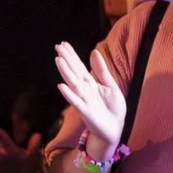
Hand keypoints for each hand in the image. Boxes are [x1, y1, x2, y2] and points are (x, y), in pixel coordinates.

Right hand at [53, 40, 126, 156]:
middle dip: (66, 60)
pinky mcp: (86, 112)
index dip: (72, 55)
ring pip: (73, 84)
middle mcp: (84, 90)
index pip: (79, 67)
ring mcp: (84, 100)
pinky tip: (61, 86)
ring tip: (58, 60)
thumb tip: (93, 51)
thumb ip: (102, 70)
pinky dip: (69, 94)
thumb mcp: (110, 85)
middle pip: (74, 72)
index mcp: (90, 83)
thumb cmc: (113, 109)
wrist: (115, 128)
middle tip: (58, 47)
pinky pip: (76, 102)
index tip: (63, 44)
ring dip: (65, 72)